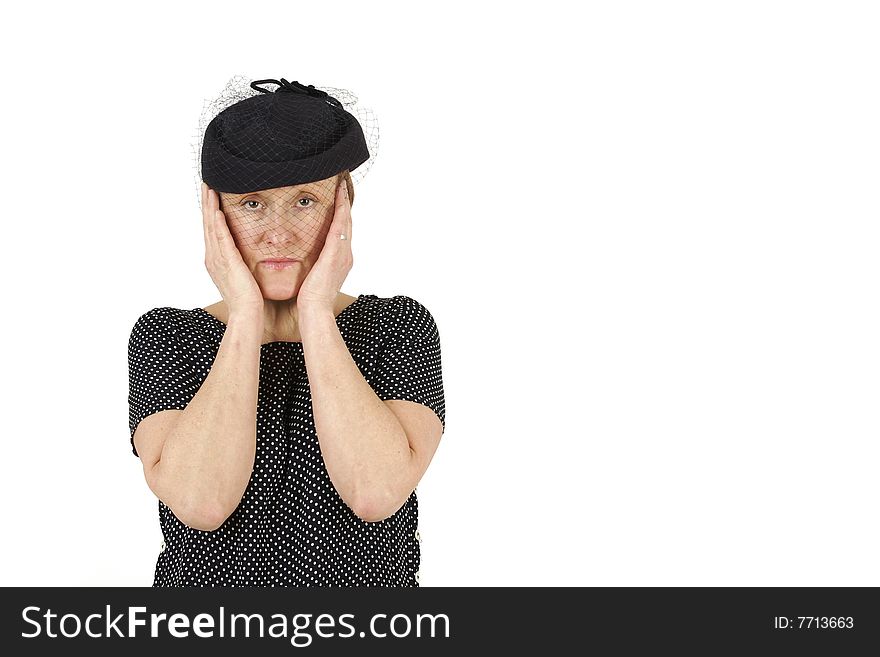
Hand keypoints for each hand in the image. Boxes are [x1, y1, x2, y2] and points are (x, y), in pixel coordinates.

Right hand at [201, 182, 263, 314]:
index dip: (211, 211)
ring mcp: (217, 259)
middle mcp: (213, 258)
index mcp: (217, 260)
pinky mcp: (226, 261)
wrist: (248, 314)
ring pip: (210, 226)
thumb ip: (245, 263)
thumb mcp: (246, 276)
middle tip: (206, 183)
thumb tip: (253, 253)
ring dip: (209, 206)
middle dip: (206, 203)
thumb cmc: (250, 300)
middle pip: (207, 224)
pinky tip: (216, 208)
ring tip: (209, 187)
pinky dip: (216, 221)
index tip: (212, 194)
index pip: (213, 230)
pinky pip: (220, 237)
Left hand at [296, 179, 352, 310]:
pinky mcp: (336, 252)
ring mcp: (343, 253)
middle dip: (345, 205)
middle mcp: (345, 255)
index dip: (340, 216)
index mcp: (338, 261)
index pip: (340, 233)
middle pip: (347, 224)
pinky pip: (341, 224)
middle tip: (343, 187)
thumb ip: (308, 266)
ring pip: (346, 221)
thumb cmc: (308, 301)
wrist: (313, 312)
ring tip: (342, 186)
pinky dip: (342, 208)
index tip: (337, 201)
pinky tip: (339, 195)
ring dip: (345, 202)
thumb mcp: (310, 278)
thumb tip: (299, 260)